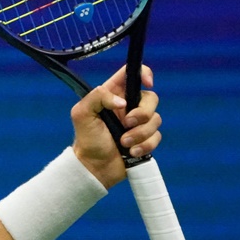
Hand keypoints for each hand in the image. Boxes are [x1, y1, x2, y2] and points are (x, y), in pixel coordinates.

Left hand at [70, 65, 162, 188]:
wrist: (94, 167)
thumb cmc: (86, 139)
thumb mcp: (82, 114)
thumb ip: (97, 97)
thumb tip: (121, 101)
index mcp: (113, 94)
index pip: (132, 73)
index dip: (144, 73)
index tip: (147, 83)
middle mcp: (129, 106)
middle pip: (152, 98)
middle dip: (142, 113)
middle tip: (126, 124)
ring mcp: (138, 122)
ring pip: (156, 119)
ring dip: (140, 134)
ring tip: (124, 143)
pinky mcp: (145, 138)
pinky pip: (157, 136)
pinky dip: (144, 145)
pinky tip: (130, 152)